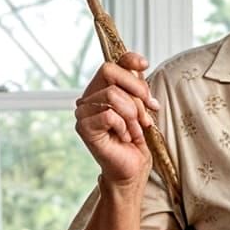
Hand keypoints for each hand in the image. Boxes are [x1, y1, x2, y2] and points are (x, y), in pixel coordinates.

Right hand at [74, 50, 159, 189]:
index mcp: (101, 89)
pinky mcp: (84, 127)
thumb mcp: (142, 107)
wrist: (132, 168)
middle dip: (136, 92)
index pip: (112, 63)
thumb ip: (137, 86)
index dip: (128, 60)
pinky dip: (123, 127)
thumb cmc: (136, 139)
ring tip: (136, 130)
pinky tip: (124, 137)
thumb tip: (139, 65)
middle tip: (146, 115)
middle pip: (111, 73)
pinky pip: (109, 115)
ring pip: (112, 94)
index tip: (145, 65)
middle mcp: (88, 97)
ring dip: (132, 115)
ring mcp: (83, 112)